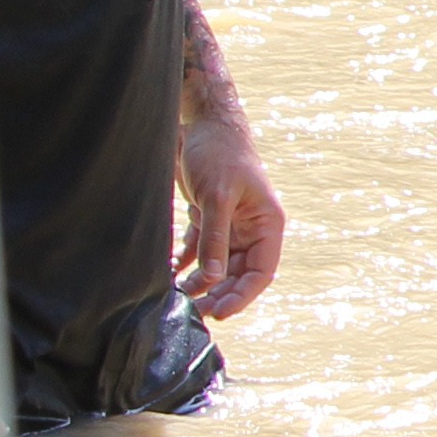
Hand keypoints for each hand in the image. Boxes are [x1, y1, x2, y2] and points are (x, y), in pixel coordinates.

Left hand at [176, 116, 285, 318]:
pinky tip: (169, 275)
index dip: (243, 295)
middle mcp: (252, 229)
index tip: (219, 312)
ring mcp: (230, 226)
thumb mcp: (217, 196)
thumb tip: (212, 278)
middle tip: (193, 311)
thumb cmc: (220, 154)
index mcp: (267, 224)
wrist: (204, 124)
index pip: (261, 272)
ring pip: (218, 267)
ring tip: (179, 297)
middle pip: (239, 274)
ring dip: (201, 283)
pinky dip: (185, 264)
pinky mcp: (208, 220)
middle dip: (219, 294)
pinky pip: (199, 252)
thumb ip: (215, 238)